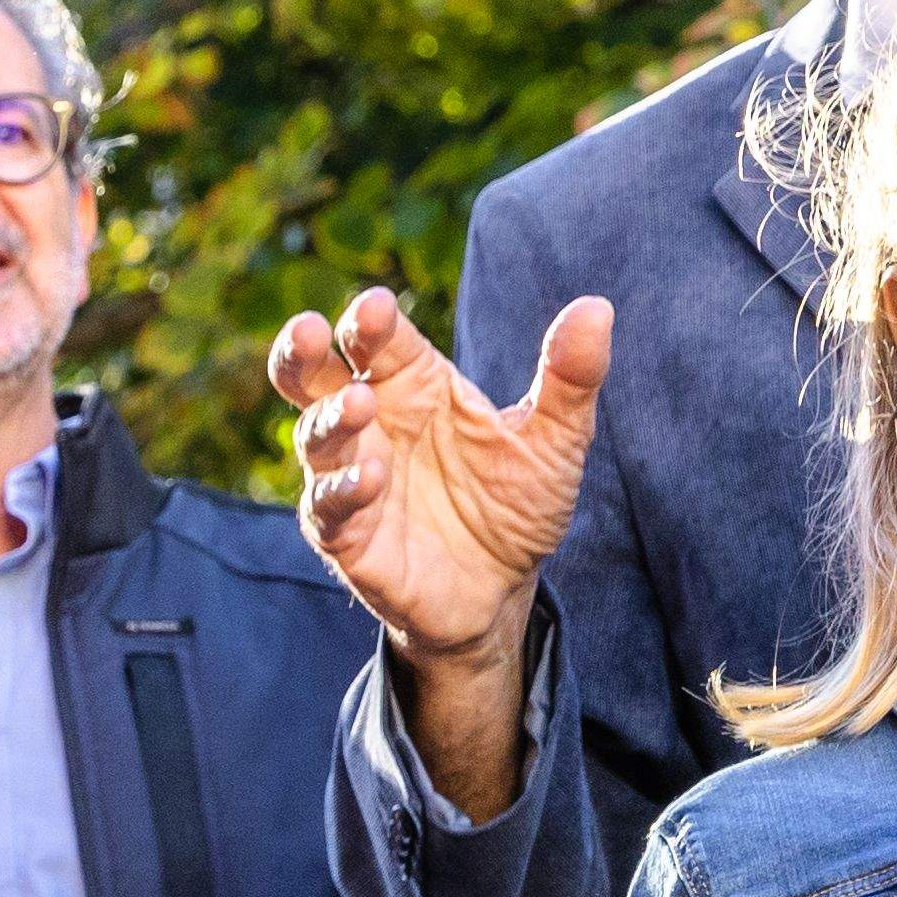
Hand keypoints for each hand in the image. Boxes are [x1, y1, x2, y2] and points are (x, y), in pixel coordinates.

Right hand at [271, 289, 601, 815]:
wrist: (501, 590)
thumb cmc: (515, 505)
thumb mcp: (555, 440)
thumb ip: (570, 378)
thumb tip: (596, 306)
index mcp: (413, 387)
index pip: (378, 342)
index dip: (369, 322)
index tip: (376, 307)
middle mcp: (372, 425)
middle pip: (312, 377)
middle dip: (301, 351)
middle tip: (311, 331)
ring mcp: (350, 478)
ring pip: (316, 438)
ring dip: (331, 419)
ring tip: (361, 405)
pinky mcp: (346, 535)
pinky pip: (329, 508)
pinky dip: (343, 491)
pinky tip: (371, 478)